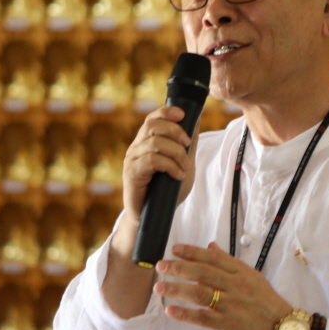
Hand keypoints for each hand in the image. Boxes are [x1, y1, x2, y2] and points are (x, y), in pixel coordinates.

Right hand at [114, 106, 198, 249]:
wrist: (153, 217)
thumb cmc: (167, 191)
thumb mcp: (183, 162)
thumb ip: (188, 143)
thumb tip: (197, 118)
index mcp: (146, 142)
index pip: (152, 118)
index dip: (166, 112)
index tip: (183, 114)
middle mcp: (136, 147)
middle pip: (152, 125)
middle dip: (175, 131)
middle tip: (188, 144)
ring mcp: (132, 160)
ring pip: (155, 143)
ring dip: (176, 153)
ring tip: (185, 167)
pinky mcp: (132, 174)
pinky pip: (152, 160)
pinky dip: (170, 165)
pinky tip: (177, 175)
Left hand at [154, 243, 291, 329]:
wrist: (282, 328)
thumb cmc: (266, 302)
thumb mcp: (251, 277)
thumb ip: (229, 263)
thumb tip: (210, 247)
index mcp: (241, 272)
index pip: (213, 258)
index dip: (192, 252)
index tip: (175, 249)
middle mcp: (235, 286)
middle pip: (202, 273)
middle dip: (179, 268)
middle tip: (161, 266)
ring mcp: (230, 305)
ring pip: (199, 293)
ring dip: (177, 289)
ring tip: (159, 287)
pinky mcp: (227, 324)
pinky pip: (202, 317)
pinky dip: (185, 314)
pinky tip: (171, 311)